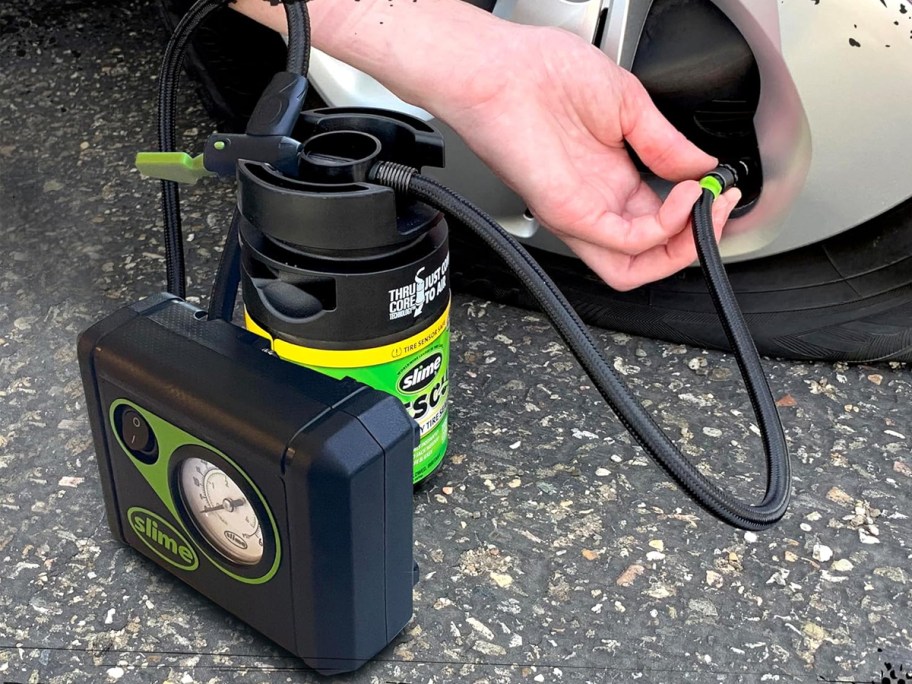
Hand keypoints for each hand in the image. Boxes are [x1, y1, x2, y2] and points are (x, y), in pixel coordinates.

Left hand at [437, 24, 740, 290]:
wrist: (502, 68)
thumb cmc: (545, 75)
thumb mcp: (628, 106)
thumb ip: (667, 144)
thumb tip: (702, 166)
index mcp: (611, 180)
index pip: (660, 222)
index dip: (698, 214)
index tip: (722, 189)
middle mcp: (596, 203)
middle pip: (650, 256)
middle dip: (696, 242)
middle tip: (720, 210)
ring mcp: (581, 213)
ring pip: (634, 267)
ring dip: (681, 248)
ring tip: (706, 210)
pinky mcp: (568, 214)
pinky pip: (623, 244)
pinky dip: (664, 229)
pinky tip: (683, 197)